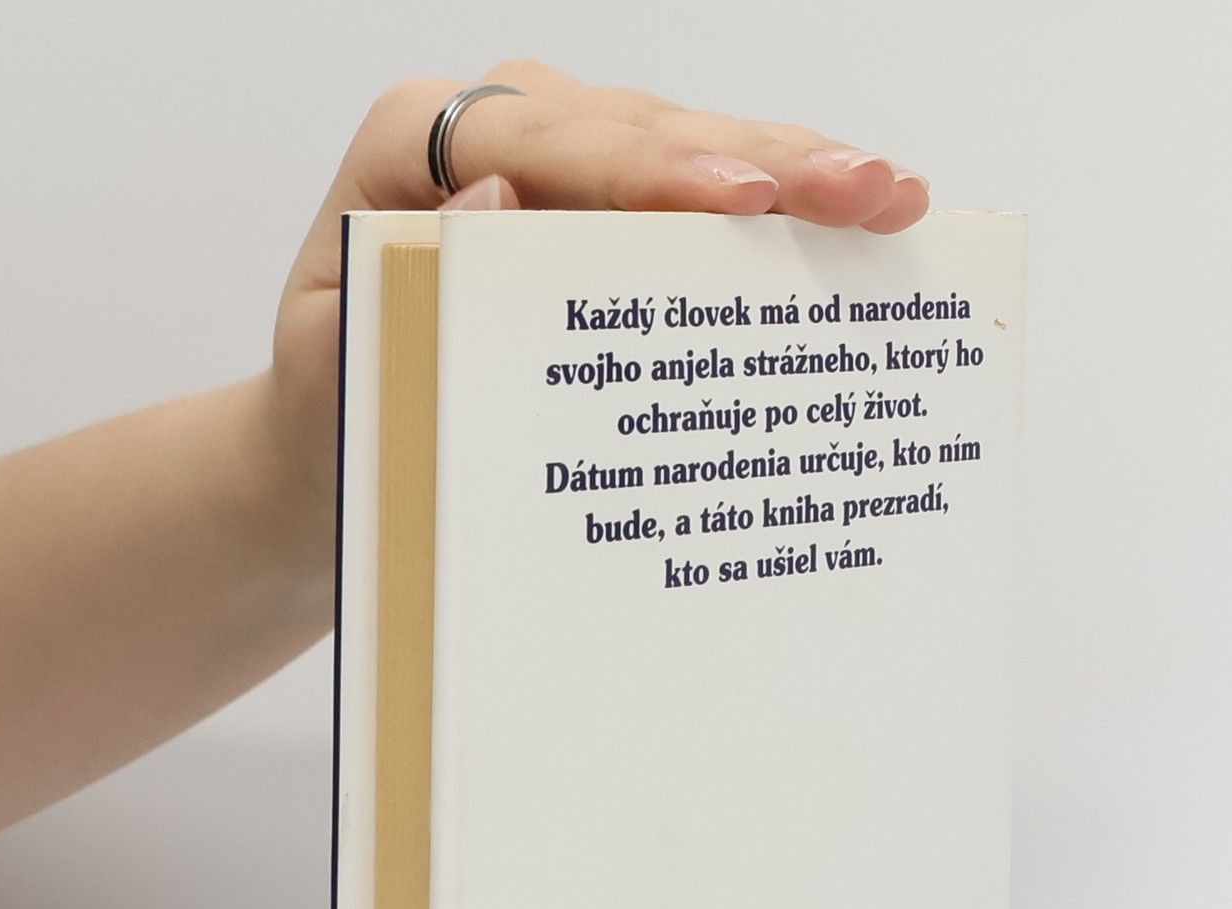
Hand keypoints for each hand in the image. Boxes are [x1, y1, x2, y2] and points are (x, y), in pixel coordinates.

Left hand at [258, 62, 930, 547]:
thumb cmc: (339, 417)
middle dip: (761, 160)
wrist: (342, 455)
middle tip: (864, 192)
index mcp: (415, 148)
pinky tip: (862, 217)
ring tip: (892, 198)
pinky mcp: (611, 212)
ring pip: (693, 150)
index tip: (736, 201)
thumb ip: (396, 289)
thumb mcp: (339, 366)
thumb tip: (495, 196)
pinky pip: (702, 199)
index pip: (545, 139)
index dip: (650, 167)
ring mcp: (566, 165)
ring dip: (798, 173)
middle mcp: (498, 132)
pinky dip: (783, 210)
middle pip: (643, 129)